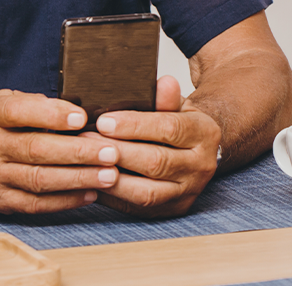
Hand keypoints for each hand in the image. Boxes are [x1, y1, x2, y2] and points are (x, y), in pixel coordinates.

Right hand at [0, 89, 121, 213]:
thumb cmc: (0, 127)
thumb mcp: (8, 103)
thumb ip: (37, 103)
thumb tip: (75, 110)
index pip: (18, 112)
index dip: (50, 114)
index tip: (81, 117)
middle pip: (36, 149)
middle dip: (77, 151)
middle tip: (110, 152)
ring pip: (39, 180)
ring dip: (78, 178)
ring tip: (109, 175)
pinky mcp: (2, 201)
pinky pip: (37, 204)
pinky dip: (66, 200)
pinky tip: (91, 193)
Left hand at [85, 75, 221, 217]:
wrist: (198, 153)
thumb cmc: (180, 124)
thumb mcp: (178, 105)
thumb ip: (167, 98)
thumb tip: (164, 82)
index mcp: (205, 133)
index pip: (170, 129)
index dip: (135, 125)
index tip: (104, 121)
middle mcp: (201, 166)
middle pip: (156, 162)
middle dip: (118, 151)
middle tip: (87, 140)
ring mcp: (187, 192)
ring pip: (146, 192)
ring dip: (111, 177)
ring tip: (87, 162)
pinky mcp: (171, 210)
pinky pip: (137, 207)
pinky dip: (112, 195)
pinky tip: (92, 180)